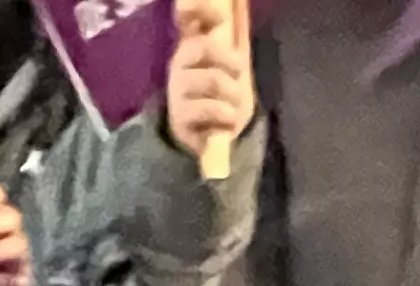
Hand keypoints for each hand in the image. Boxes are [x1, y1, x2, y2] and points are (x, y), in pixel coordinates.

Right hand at [163, 0, 255, 160]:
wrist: (204, 138)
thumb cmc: (220, 96)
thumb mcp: (229, 65)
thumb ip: (234, 38)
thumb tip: (242, 4)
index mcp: (192, 45)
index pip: (187, 17)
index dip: (200, 8)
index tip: (218, 14)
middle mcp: (180, 63)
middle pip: (203, 46)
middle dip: (229, 60)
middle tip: (238, 74)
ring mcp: (177, 89)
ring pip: (212, 79)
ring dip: (233, 95)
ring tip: (234, 108)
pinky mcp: (179, 116)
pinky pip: (209, 108)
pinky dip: (226, 116)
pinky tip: (227, 122)